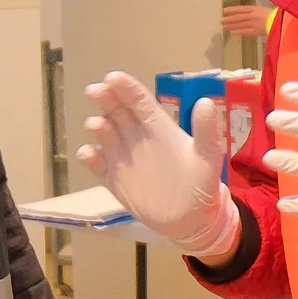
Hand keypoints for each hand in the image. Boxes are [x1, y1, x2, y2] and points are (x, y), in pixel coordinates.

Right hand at [75, 72, 239, 259]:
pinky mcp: (113, 178)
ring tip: (97, 125)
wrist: (190, 220)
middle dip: (105, 98)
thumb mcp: (208, 157)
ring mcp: (122, 157)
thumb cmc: (201, 185)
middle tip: (95, 91)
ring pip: (104, 133)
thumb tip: (206, 101)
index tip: (112, 78)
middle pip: (116, 110)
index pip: (139, 100)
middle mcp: (136, 137)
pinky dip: (89, 157)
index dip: (126, 88)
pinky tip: (89, 154)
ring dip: (97, 126)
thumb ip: (205, 131)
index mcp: (158, 127)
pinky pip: (96, 164)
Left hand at [221, 5, 272, 37]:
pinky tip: (233, 33)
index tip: (224, 10)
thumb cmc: (277, 14)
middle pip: (238, 17)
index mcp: (255, 9)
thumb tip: (251, 13)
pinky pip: (245, 32)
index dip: (232, 9)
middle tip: (221, 20)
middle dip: (229, 19)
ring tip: (224, 27)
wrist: (282, 22)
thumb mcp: (266, 9)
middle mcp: (252, 16)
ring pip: (240, 25)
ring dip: (232, 26)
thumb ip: (258, 11)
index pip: (241, 9)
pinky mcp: (256, 31)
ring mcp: (253, 24)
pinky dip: (238, 32)